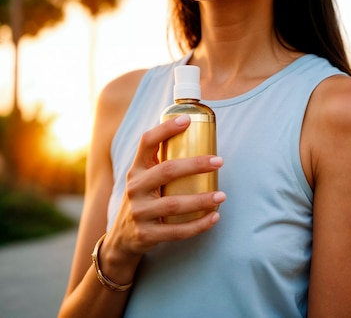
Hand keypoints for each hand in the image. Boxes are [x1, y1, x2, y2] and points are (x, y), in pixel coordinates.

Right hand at [100, 115, 224, 279]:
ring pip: (174, 204)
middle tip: (219, 161)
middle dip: (196, 164)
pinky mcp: (146, 235)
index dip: (166, 129)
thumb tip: (198, 137)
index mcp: (136, 169)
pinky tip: (214, 217)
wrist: (122, 238)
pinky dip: (198, 225)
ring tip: (222, 195)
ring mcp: (139, 212)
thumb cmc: (144, 199)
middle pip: (167, 170)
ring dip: (201, 199)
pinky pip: (176, 231)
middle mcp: (135, 188)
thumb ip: (161, 162)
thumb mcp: (144, 178)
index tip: (188, 119)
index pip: (147, 142)